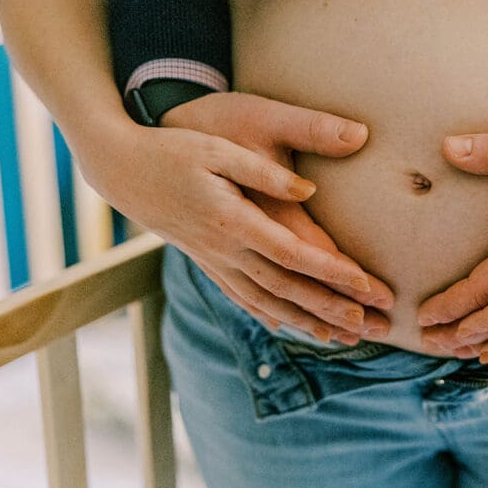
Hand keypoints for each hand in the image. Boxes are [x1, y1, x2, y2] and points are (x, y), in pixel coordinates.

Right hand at [79, 92, 393, 344]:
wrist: (121, 167)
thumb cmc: (174, 148)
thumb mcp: (219, 148)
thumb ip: (265, 172)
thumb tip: (309, 191)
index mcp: (231, 219)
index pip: (291, 253)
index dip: (330, 271)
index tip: (364, 285)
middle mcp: (223, 249)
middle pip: (284, 287)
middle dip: (328, 309)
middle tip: (367, 326)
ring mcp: (212, 260)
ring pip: (265, 300)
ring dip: (304, 321)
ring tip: (341, 339)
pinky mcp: (206, 261)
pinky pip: (242, 297)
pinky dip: (270, 314)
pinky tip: (289, 327)